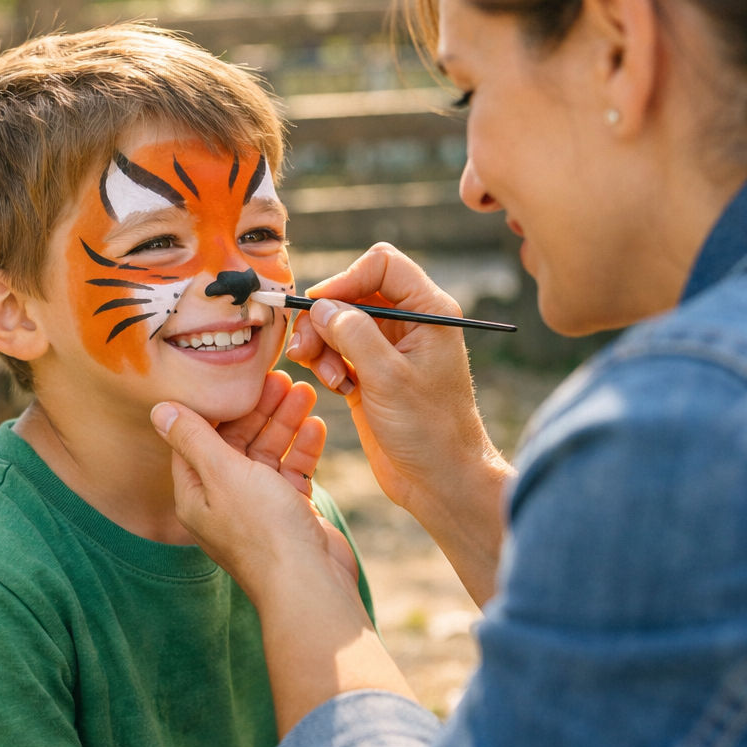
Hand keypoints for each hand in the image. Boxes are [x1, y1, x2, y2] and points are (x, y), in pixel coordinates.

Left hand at [153, 386, 353, 600]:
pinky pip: (292, 472)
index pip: (198, 438)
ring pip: (268, 454)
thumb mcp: (222, 473)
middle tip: (281, 379)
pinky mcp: (290, 514)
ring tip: (305, 392)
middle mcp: (223, 501)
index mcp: (196, 494)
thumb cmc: (263, 530)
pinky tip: (316, 426)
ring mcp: (258, 508)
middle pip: (237, 443)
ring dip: (285, 423)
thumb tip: (159, 410)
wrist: (310, 583)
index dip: (219, 407)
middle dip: (259, 410)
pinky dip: (303, 449)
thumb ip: (193, 437)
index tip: (239, 379)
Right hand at [286, 243, 511, 604]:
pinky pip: (336, 350)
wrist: (440, 481)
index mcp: (429, 312)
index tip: (320, 308)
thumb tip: (321, 307)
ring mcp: (388, 349)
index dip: (346, 279)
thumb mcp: (388, 377)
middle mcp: (409, 324)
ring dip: (322, 343)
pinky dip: (327, 364)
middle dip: (326, 317)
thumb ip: (353, 333)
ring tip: (329, 375)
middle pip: (353, 292)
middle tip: (307, 347)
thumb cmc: (429, 430)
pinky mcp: (370, 373)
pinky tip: (338, 388)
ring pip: (339, 322)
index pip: (382, 265)